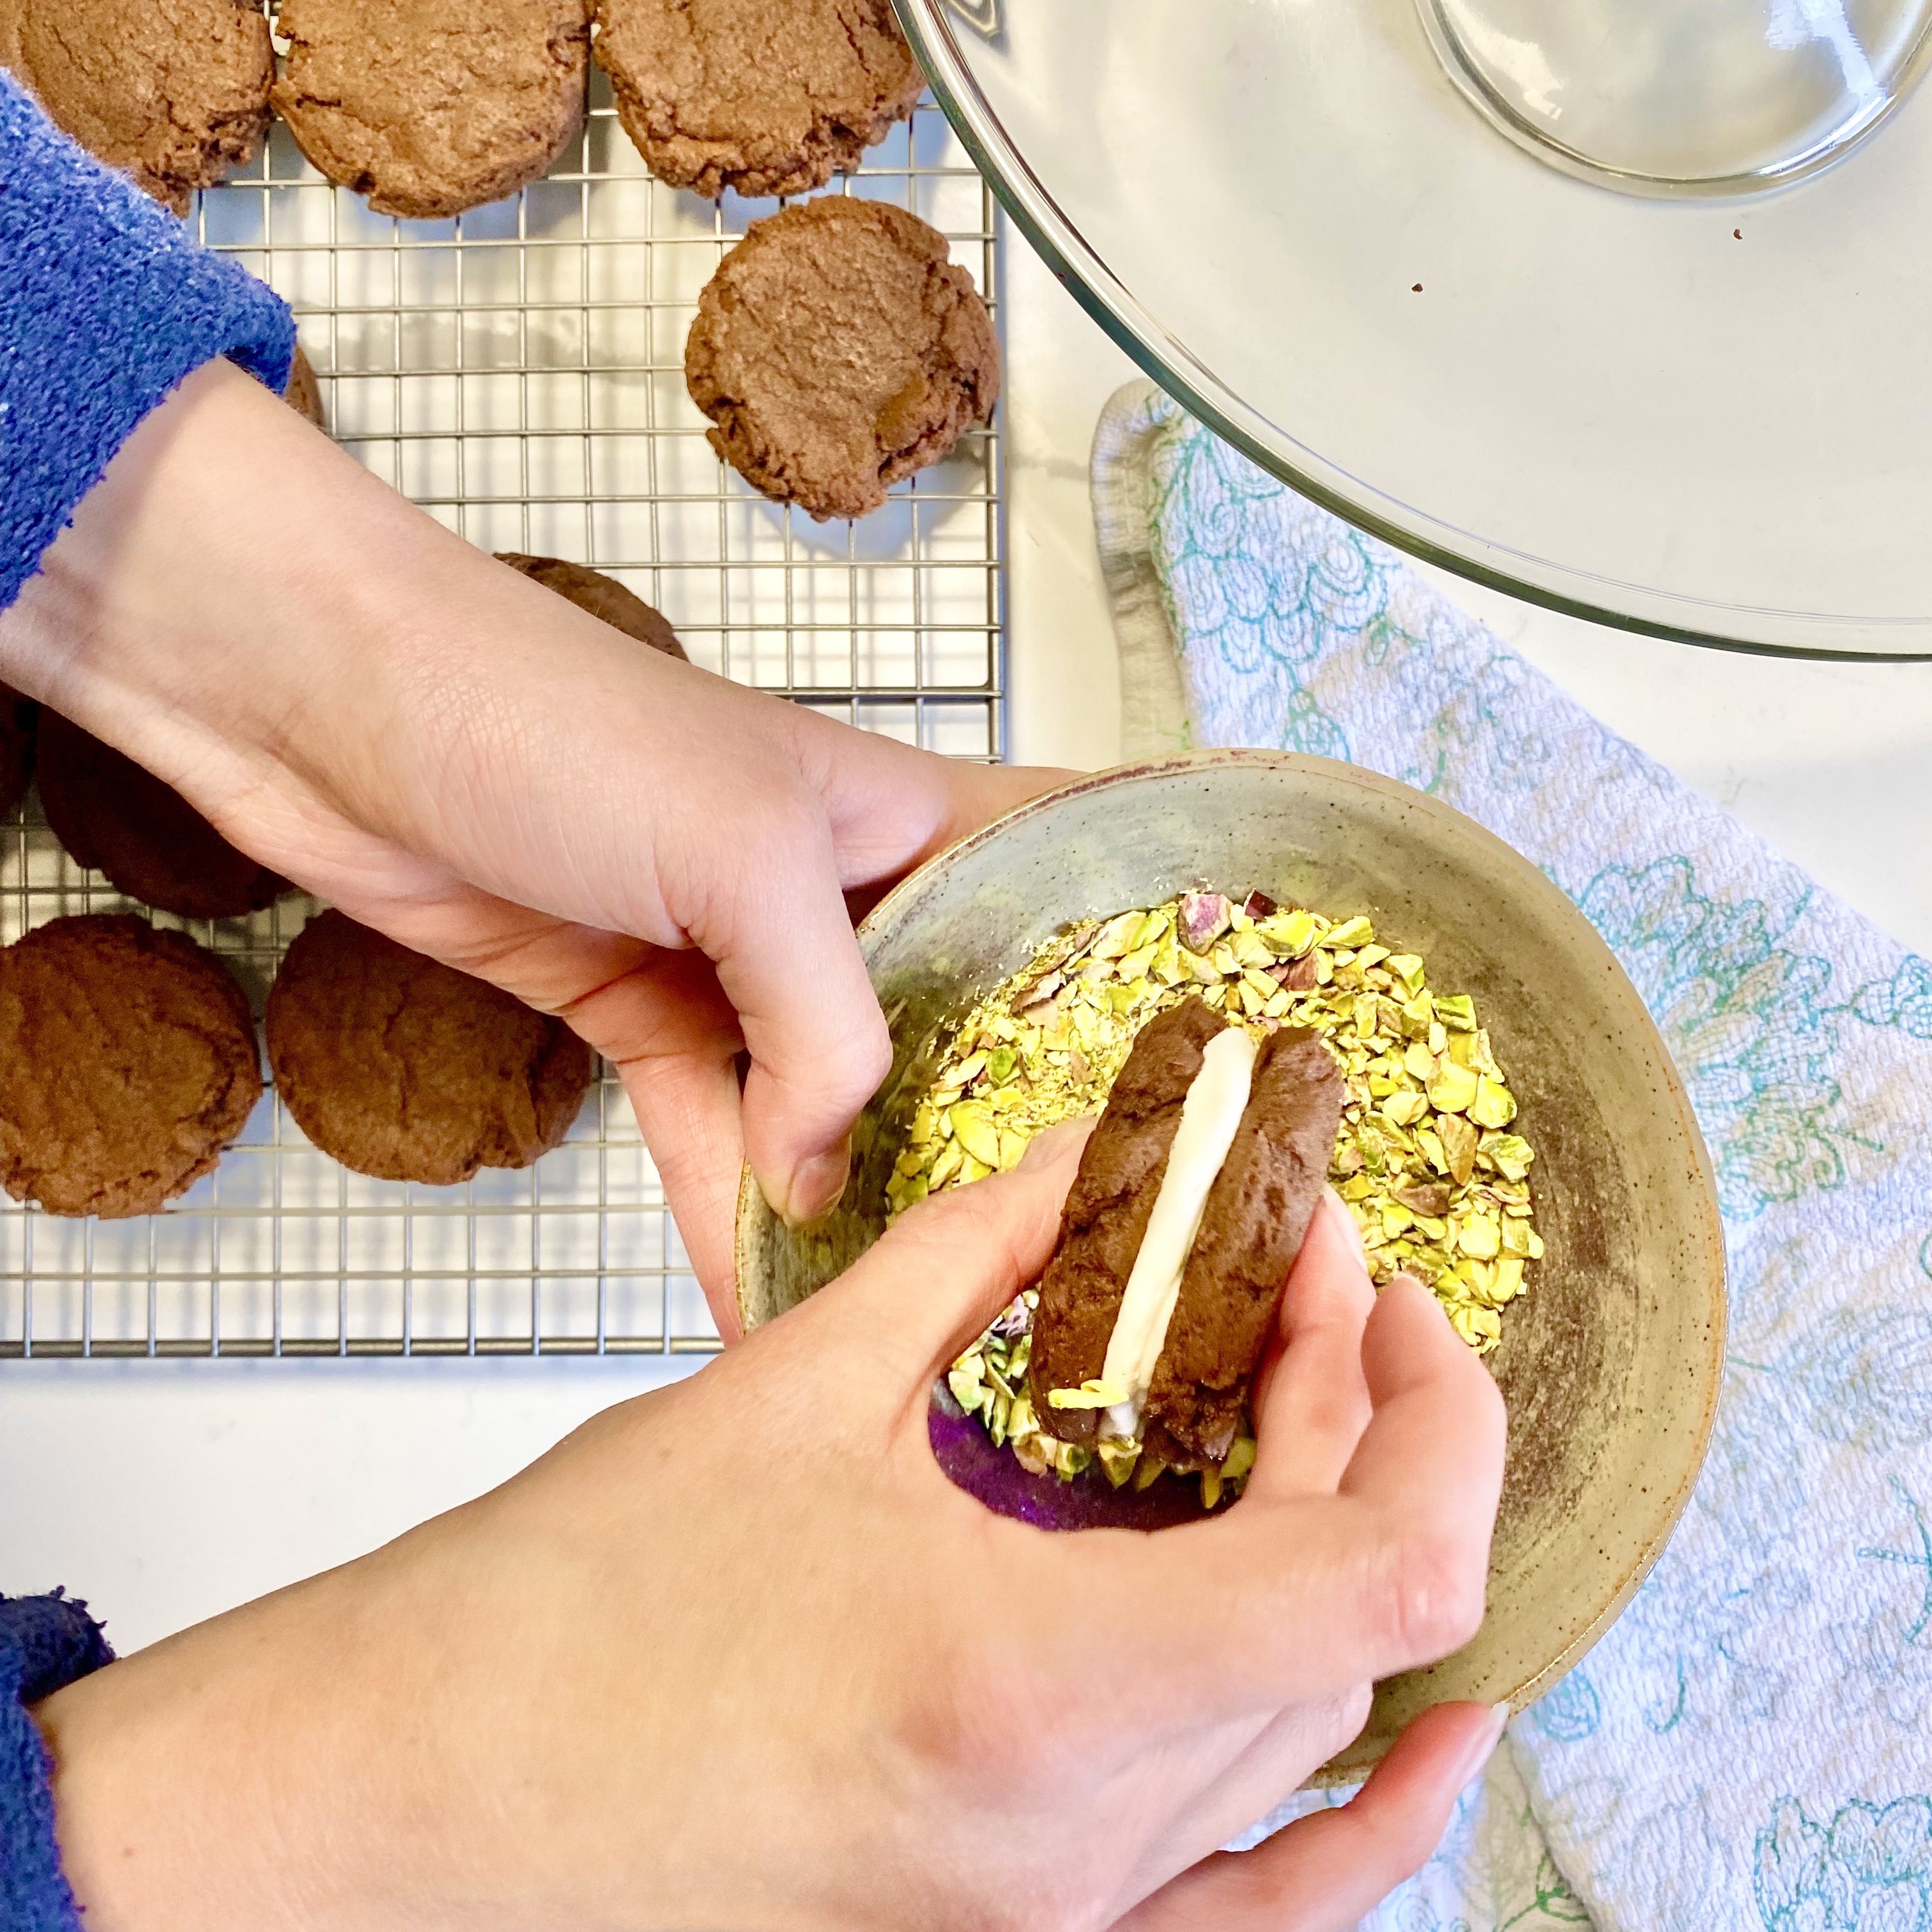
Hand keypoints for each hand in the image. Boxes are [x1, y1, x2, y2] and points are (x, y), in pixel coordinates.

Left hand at [0, 359, 1067, 1320]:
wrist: (325, 709)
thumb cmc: (556, 724)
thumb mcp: (741, 856)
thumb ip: (824, 1023)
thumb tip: (824, 1173)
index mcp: (902, 814)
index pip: (1063, 876)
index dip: (1142, 955)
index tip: (1201, 1070)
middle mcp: (840, 887)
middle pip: (950, 1023)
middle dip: (990, 1127)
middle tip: (1059, 1257)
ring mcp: (738, 954)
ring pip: (827, 1098)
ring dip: (849, 1196)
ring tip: (900, 1318)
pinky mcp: (643, 1007)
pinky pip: (713, 1128)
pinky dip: (731, 1206)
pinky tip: (760, 1294)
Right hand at [34, 1125, 1508, 1931]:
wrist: (412, 1806)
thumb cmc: (565, 1610)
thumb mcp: (793, 1390)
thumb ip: (978, 1257)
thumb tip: (1091, 1156)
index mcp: (1029, 1684)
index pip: (1381, 1577)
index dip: (1438, 1416)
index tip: (1371, 1284)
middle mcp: (1073, 1838)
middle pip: (1348, 1627)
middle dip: (1353, 1417)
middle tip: (1292, 1277)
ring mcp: (1057, 1921)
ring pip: (1314, 1741)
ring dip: (1344, 1551)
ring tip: (1309, 1408)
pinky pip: (1261, 1904)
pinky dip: (1365, 1813)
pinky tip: (1422, 1738)